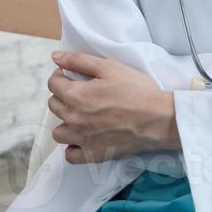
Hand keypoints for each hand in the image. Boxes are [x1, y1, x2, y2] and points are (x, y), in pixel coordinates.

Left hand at [47, 50, 179, 164]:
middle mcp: (73, 119)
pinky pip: (70, 155)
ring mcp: (82, 139)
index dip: (60, 75)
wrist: (158, 118)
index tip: (72, 74)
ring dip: (66, 122)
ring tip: (82, 115)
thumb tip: (55, 56)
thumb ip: (79, 60)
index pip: (53, 84)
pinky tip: (84, 137)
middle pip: (54, 105)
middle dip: (63, 95)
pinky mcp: (93, 154)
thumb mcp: (109, 67)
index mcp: (75, 96)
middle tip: (82, 91)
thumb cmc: (136, 90)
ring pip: (58, 132)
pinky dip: (73, 146)